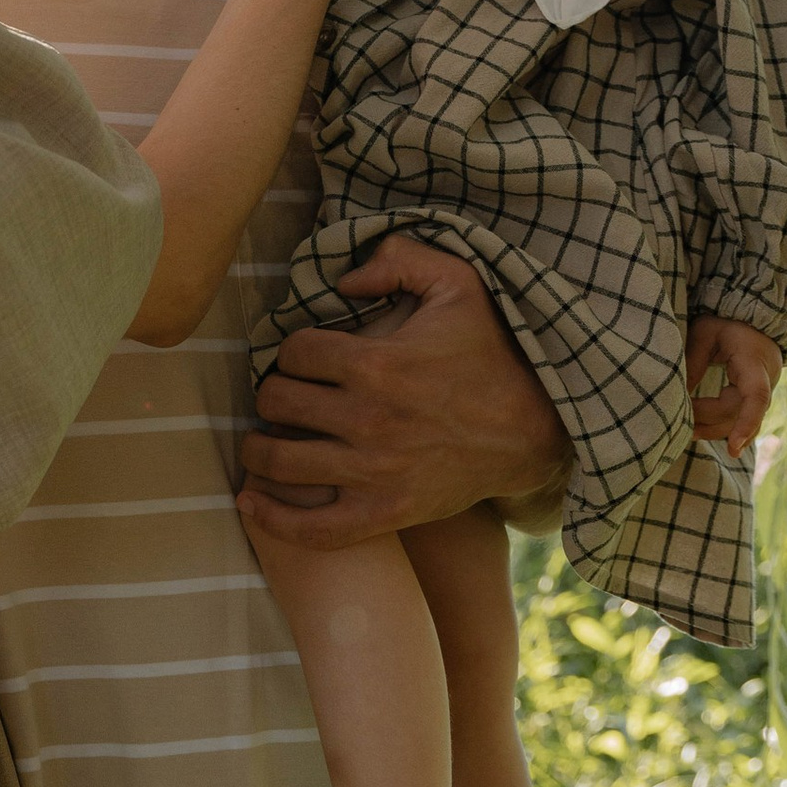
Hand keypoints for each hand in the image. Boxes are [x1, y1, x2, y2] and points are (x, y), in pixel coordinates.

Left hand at [238, 240, 570, 547]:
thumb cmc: (494, 354)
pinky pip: (315, 528)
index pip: (294, 353)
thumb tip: (344, 277)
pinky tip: (250, 502)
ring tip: (258, 442)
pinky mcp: (386, 512)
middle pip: (278, 404)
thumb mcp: (460, 284)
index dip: (291, 351)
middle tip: (280, 397)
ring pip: (281, 461)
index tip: (302, 358)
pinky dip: (273, 519)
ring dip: (258, 450)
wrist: (536, 430)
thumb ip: (401, 258)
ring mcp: (374, 472)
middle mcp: (368, 420)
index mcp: (377, 364)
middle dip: (272, 395)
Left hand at [684, 316, 781, 457]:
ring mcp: (762, 392)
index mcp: (755, 363)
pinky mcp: (753, 398)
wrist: (755, 321)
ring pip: (738, 421)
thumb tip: (679, 395)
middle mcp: (764, 382)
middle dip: (707, 419)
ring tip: (685, 432)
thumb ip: (693, 361)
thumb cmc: (727, 323)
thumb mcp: (705, 333)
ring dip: (712, 429)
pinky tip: (700, 432)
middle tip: (679, 419)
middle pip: (736, 412)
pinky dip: (721, 428)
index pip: (756, 397)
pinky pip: (739, 419)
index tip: (734, 448)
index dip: (746, 423)